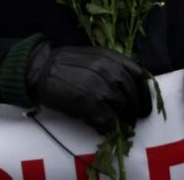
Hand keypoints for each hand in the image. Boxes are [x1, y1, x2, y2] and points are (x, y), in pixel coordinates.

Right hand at [26, 43, 151, 133]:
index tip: (143, 105)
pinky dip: (106, 127)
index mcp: (110, 57)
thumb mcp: (91, 56)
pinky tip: (98, 125)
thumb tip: (127, 88)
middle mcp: (110, 70)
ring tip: (108, 121)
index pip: (140, 75)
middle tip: (129, 119)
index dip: (145, 93)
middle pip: (134, 95)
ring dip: (118, 118)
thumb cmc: (62, 64)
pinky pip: (109, 122)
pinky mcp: (92, 104)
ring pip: (123, 109)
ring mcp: (102, 87)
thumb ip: (111, 66)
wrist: (38, 70)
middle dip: (134, 110)